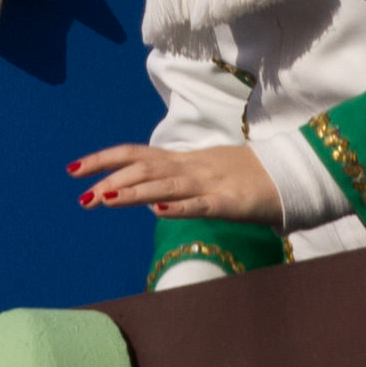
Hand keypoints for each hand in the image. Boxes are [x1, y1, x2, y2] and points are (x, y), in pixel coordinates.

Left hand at [73, 141, 276, 220]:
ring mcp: (210, 184)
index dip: (104, 159)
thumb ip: (178, 185)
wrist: (292, 174)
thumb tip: (151, 201)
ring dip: (133, 192)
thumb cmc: (248, 177)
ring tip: (104, 199)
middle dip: (109, 180)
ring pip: (165, 185)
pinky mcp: (230, 202)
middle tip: (81, 196)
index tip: (73, 169)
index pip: (136, 155)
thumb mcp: (206, 178)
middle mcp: (191, 168)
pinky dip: (179, 207)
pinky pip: (201, 205)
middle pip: (144, 169)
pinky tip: (158, 211)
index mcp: (184, 161)